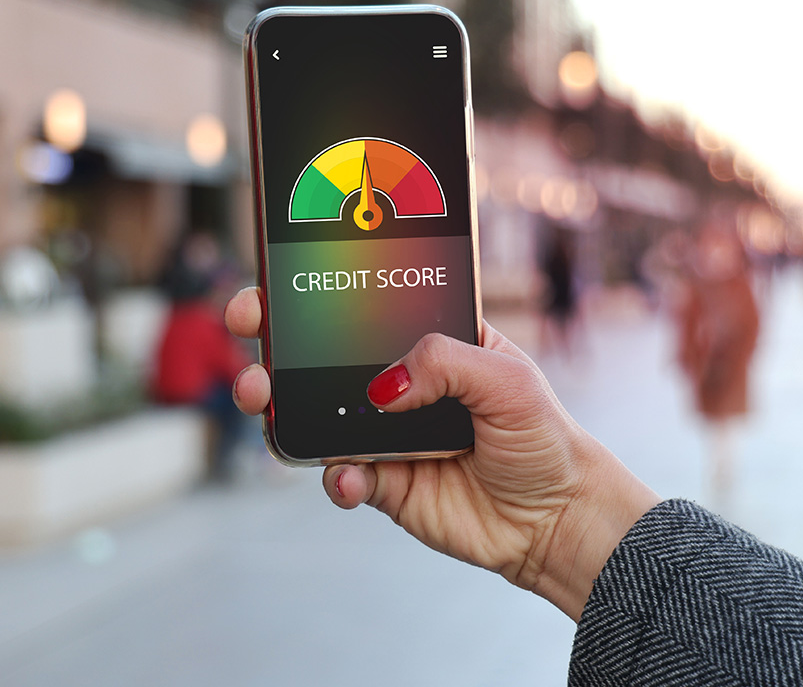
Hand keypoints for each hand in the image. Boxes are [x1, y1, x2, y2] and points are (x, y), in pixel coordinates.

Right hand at [225, 287, 659, 619]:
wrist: (554, 519)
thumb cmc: (542, 436)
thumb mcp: (507, 379)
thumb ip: (444, 363)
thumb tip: (380, 386)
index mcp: (427, 339)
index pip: (363, 305)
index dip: (315, 290)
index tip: (276, 283)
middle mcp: (397, 382)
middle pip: (318, 356)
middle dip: (272, 339)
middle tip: (247, 329)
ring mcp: (383, 432)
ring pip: (313, 414)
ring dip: (277, 405)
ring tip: (263, 398)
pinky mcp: (381, 483)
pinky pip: (339, 476)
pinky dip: (335, 478)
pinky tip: (350, 479)